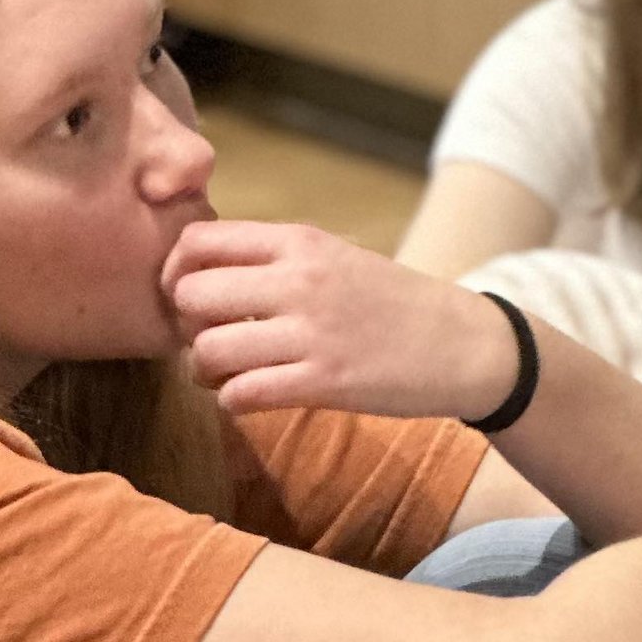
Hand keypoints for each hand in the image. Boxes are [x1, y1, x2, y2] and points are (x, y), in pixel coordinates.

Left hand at [162, 222, 518, 422]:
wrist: (464, 344)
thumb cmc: (393, 303)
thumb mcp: (336, 257)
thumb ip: (274, 260)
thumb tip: (198, 277)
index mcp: (302, 242)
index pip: (199, 240)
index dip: (177, 272)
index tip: (190, 297)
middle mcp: (301, 279)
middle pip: (191, 295)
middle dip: (186, 325)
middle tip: (208, 339)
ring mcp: (312, 332)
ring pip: (207, 351)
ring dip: (207, 370)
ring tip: (230, 373)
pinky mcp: (324, 381)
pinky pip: (239, 394)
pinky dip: (233, 400)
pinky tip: (254, 395)